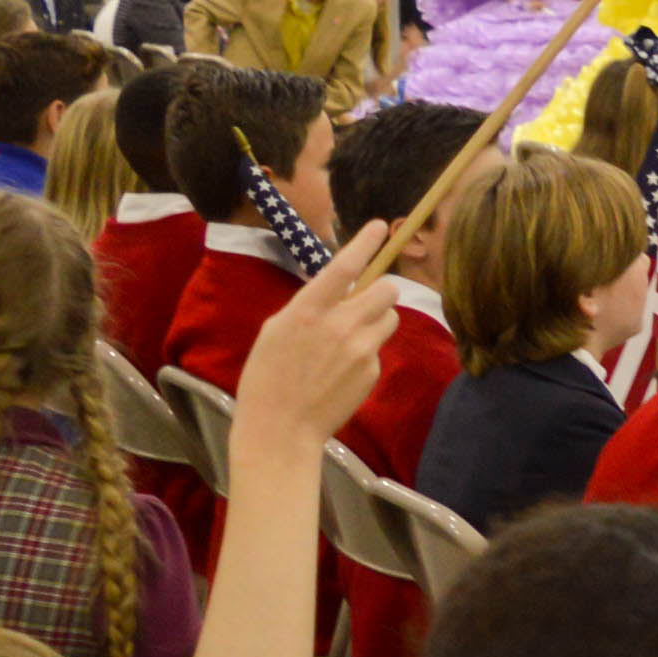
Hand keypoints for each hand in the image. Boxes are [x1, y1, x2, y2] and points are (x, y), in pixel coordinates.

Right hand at [232, 226, 405, 442]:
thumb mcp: (276, 330)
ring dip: (376, 320)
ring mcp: (361, 350)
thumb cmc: (267, 377)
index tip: (381, 226)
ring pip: (391, 317)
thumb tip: (337, 292)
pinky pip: (380, 348)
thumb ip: (309, 307)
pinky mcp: (372, 371)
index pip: (345, 266)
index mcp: (308, 310)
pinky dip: (367, 351)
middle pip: (387, 289)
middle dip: (379, 291)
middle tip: (363, 301)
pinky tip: (342, 370)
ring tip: (350, 338)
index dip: (365, 242)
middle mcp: (340, 325)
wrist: (280, 429)